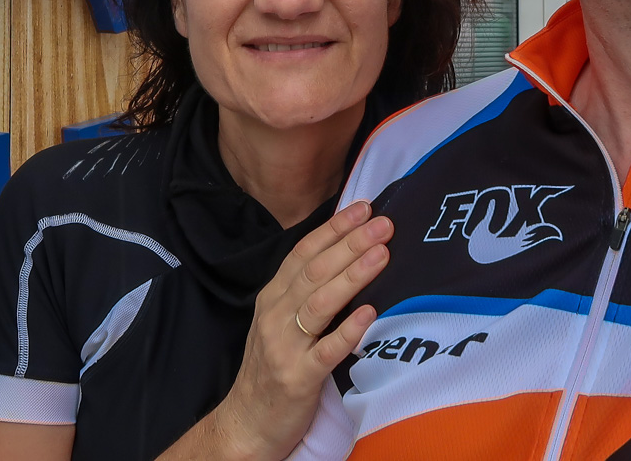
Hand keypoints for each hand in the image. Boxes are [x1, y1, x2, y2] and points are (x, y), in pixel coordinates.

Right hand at [162, 201, 391, 460]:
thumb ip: (305, 291)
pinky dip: (348, 330)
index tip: (364, 207)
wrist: (246, 423)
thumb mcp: (280, 321)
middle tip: (384, 223)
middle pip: (315, 271)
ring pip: (320, 302)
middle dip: (351, 243)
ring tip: (382, 253)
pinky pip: (326, 350)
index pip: (304, 253)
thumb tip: (345, 255)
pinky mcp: (298, 377)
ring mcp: (285, 346)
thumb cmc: (272, 368)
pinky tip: (369, 312)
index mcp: (273, 297)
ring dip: (352, 275)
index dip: (334, 228)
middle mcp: (275, 315)